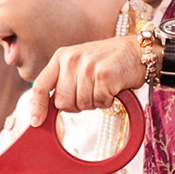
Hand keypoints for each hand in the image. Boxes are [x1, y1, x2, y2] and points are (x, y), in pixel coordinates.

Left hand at [25, 35, 143, 125]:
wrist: (138, 51)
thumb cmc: (109, 60)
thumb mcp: (80, 63)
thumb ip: (64, 80)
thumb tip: (49, 106)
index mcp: (61, 57)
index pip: (41, 85)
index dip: (37, 106)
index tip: (36, 122)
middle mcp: (71, 60)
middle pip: (62, 102)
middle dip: (76, 105)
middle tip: (91, 92)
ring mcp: (87, 67)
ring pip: (81, 105)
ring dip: (94, 102)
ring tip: (103, 86)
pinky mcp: (103, 76)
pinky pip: (99, 103)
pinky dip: (108, 101)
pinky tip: (113, 87)